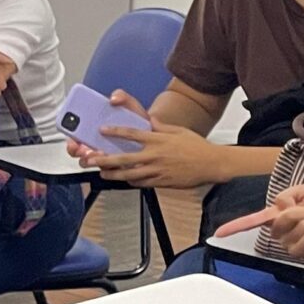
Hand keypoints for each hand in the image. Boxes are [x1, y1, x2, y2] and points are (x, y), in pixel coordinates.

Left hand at [75, 91, 220, 187]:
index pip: (132, 134)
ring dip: (113, 174)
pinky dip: (131, 182)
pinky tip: (124, 180)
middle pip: (124, 158)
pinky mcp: (161, 182)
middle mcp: (154, 155)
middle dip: (105, 160)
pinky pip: (142, 183)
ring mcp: (157, 170)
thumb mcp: (178, 131)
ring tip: (103, 173)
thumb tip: (150, 120)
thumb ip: (161, 127)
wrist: (211, 164)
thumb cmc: (196, 146)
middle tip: (92, 160)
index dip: (115, 132)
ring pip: (129, 174)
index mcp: (158, 140)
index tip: (102, 131)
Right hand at [214, 185, 303, 259]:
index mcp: (274, 216)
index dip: (234, 227)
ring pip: (296, 228)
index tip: (219, 233)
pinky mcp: (299, 254)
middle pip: (283, 218)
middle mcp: (277, 232)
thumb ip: (286, 195)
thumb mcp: (302, 191)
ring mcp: (287, 244)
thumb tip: (278, 207)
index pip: (250, 222)